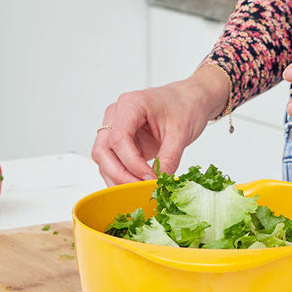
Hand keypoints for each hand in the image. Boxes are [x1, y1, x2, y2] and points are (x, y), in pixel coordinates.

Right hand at [92, 65, 229, 185]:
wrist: (189, 100)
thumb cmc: (184, 106)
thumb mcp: (181, 132)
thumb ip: (169, 158)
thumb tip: (159, 183)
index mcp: (130, 104)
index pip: (119, 138)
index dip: (132, 163)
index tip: (151, 178)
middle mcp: (116, 114)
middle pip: (103, 150)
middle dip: (120, 174)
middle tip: (141, 190)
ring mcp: (115, 127)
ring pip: (103, 159)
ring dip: (118, 178)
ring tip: (140, 191)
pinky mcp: (120, 141)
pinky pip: (112, 162)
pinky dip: (121, 176)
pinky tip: (136, 185)